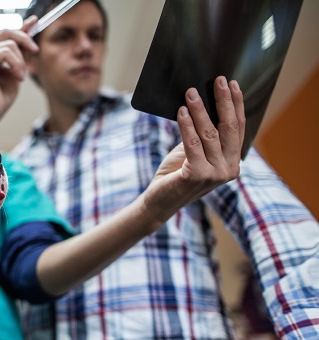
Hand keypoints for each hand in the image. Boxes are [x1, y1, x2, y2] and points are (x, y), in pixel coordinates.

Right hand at [0, 16, 38, 130]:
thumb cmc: (0, 97)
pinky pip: (5, 52)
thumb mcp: (16, 72)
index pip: (7, 35)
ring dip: (21, 61)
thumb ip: (20, 57)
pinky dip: (16, 64)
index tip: (34, 21)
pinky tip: (17, 77)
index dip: (21, 27)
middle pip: (7, 32)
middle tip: (35, 50)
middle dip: (24, 38)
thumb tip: (29, 42)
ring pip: (10, 44)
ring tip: (21, 76)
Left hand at [143, 76, 244, 226]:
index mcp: (232, 162)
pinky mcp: (197, 176)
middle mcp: (229, 168)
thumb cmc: (176, 173)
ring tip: (191, 93)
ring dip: (200, 110)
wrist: (159, 201)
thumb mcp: (193, 150)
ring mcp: (215, 174)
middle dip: (224, 101)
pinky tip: (181, 112)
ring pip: (209, 133)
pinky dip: (186, 126)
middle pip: (230, 128)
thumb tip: (202, 101)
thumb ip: (203, 134)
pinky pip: (192, 144)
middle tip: (217, 80)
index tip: (231, 84)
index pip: (238, 128)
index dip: (236, 104)